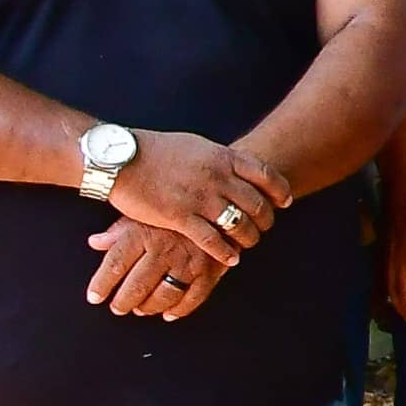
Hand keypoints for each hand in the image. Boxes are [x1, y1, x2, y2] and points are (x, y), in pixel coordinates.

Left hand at [86, 221, 231, 319]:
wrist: (218, 201)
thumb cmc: (176, 207)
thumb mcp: (144, 211)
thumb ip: (119, 230)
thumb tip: (95, 242)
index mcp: (144, 233)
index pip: (115, 264)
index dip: (101, 285)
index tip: (94, 296)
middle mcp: (165, 249)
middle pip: (137, 285)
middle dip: (124, 302)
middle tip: (118, 307)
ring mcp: (189, 261)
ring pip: (164, 295)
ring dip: (149, 307)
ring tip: (140, 309)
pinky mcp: (210, 270)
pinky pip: (194, 298)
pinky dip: (180, 310)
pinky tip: (169, 313)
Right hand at [110, 130, 286, 259]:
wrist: (120, 158)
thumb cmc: (156, 151)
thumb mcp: (196, 146)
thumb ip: (219, 159)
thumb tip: (236, 166)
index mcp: (223, 157)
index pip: (265, 174)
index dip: (279, 191)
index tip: (285, 202)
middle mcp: (217, 177)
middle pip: (256, 204)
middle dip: (266, 220)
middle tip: (265, 228)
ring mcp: (199, 198)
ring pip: (238, 224)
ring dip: (248, 238)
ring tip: (248, 244)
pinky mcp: (180, 217)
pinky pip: (212, 240)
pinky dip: (225, 252)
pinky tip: (231, 259)